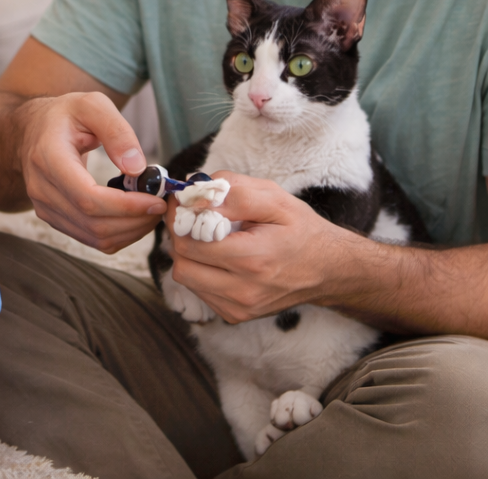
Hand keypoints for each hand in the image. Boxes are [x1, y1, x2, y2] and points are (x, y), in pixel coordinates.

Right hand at [18, 92, 166, 251]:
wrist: (31, 129)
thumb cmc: (63, 115)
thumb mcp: (91, 105)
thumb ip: (116, 130)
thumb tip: (137, 167)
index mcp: (48, 157)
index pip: (88, 198)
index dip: (125, 207)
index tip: (156, 200)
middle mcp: (41, 188)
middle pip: (93, 223)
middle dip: (135, 221)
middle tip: (160, 204)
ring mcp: (45, 207)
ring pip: (94, 237)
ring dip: (130, 231)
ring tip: (150, 209)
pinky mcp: (54, 218)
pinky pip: (90, 238)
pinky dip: (118, 234)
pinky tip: (133, 216)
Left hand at [166, 172, 353, 322]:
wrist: (330, 269)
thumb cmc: (302, 229)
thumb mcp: (274, 198)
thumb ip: (233, 192)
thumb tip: (195, 193)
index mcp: (253, 259)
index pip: (190, 243)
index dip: (179, 219)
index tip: (180, 202)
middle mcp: (244, 291)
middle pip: (182, 263)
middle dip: (179, 235)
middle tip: (190, 217)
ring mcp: (239, 308)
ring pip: (186, 278)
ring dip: (187, 254)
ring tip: (205, 236)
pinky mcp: (236, 315)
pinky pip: (199, 290)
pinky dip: (199, 270)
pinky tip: (218, 256)